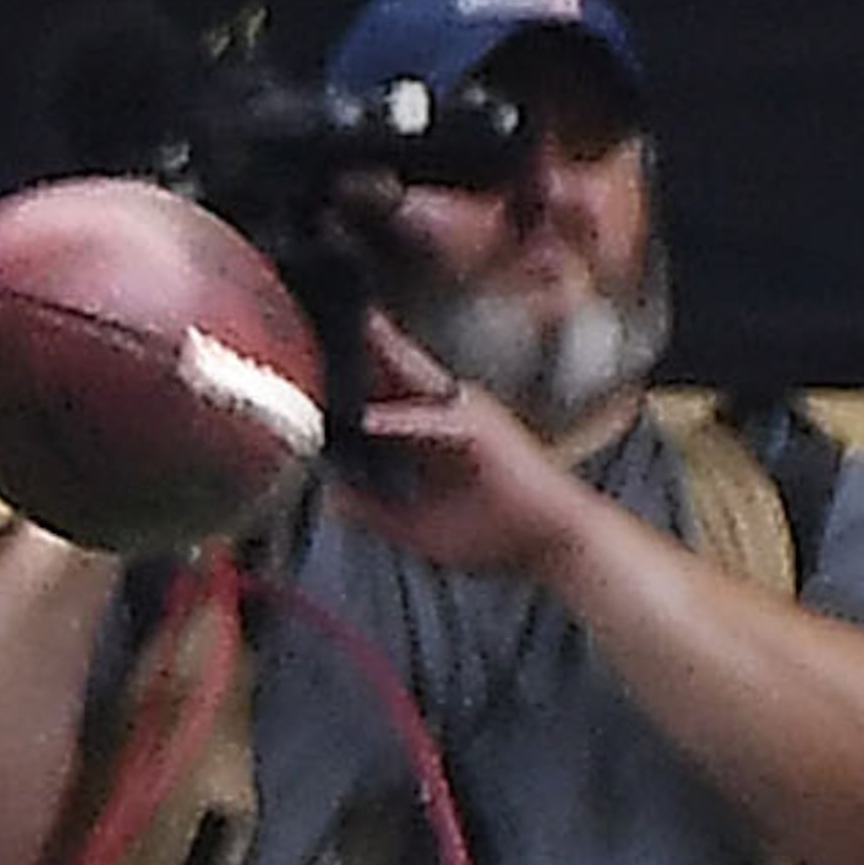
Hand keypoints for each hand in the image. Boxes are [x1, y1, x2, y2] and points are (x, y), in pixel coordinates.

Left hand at [329, 315, 603, 577]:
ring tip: (338, 334)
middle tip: (314, 321)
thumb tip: (330, 498)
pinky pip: (430, 420)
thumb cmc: (499, 536)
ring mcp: (464, 415)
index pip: (382, 397)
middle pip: (391, 373)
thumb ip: (374, 512)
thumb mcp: (417, 527)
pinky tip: (368, 420)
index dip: (347, 380)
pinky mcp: (480, 427)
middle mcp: (446, 415)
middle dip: (358, 348)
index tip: (308, 366)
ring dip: (376, 359)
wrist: (555, 544)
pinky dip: (399, 420)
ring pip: (410, 379)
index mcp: (431, 437)